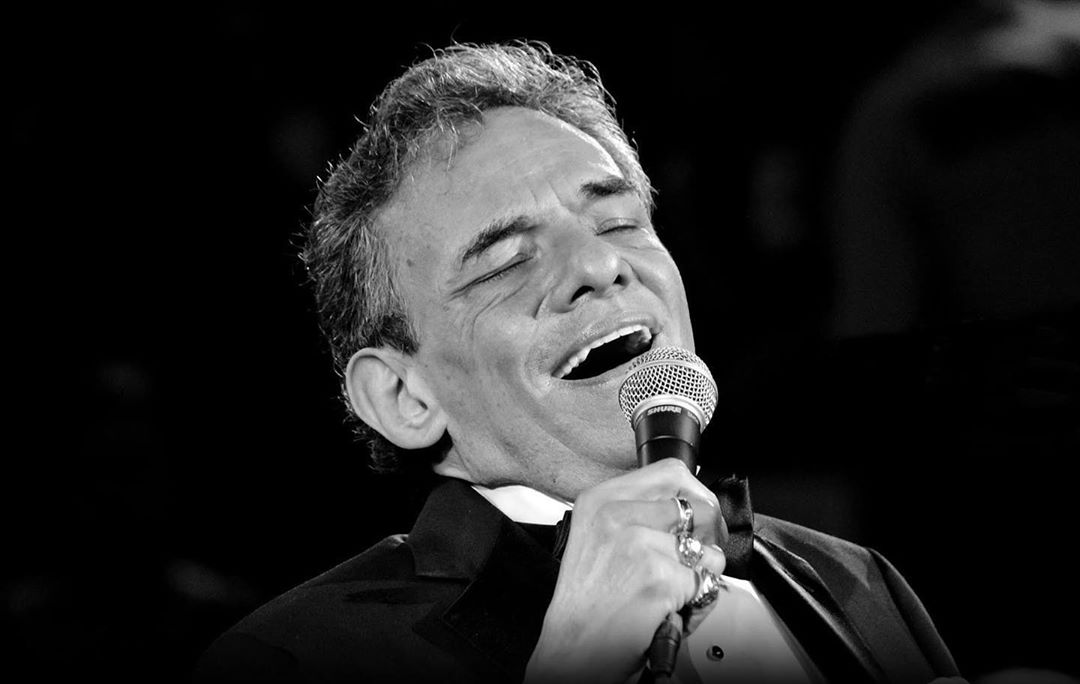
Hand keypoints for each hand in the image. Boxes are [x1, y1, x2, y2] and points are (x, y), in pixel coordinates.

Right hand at [525, 459, 727, 683]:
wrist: (573, 650)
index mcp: (600, 499)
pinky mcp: (657, 576)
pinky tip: (666, 608)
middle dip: (708, 535)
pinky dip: (696, 601)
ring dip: (700, 575)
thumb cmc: (587, 602)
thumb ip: (636, 512)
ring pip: (706, 549)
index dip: (695, 496)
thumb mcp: (597, 537)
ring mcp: (637, 544)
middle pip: (697, 507)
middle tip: (694, 558)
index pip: (671, 473)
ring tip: (668, 591)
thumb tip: (685, 503)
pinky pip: (704, 581)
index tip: (699, 517)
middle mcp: (615, 515)